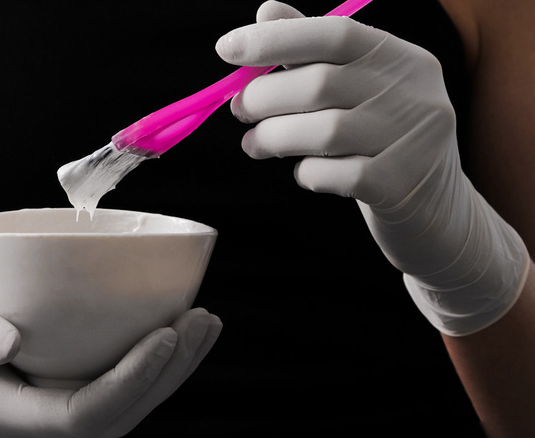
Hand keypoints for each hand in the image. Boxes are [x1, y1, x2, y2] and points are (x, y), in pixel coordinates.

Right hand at [0, 270, 221, 436]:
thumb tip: (10, 342)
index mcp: (4, 414)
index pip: (84, 414)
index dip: (132, 380)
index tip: (165, 332)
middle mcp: (33, 421)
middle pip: (117, 417)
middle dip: (166, 375)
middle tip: (201, 320)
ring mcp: (47, 408)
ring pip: (123, 406)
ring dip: (170, 370)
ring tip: (204, 324)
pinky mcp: (57, 386)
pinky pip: (113, 386)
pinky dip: (150, 362)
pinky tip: (174, 327)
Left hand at [216, 1, 528, 335]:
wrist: (435, 211)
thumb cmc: (381, 141)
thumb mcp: (358, 90)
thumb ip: (313, 52)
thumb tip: (266, 11)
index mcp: (401, 58)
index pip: (335, 33)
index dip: (276, 38)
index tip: (226, 49)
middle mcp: (414, 93)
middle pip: (320, 84)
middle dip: (263, 97)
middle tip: (239, 110)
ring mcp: (411, 140)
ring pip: (322, 132)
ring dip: (274, 137)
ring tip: (255, 145)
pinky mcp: (399, 185)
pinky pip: (333, 175)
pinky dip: (307, 173)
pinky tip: (305, 173)